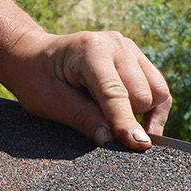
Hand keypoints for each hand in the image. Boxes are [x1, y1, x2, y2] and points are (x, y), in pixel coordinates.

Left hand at [8, 29, 171, 151]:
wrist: (32, 55)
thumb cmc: (36, 78)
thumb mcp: (49, 102)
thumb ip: (81, 118)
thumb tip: (110, 139)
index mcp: (91, 52)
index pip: (116, 93)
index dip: (126, 122)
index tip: (138, 144)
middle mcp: (115, 45)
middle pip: (143, 93)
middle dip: (131, 119)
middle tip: (108, 133)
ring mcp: (128, 48)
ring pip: (157, 90)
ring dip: (145, 114)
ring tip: (123, 129)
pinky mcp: (135, 57)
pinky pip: (157, 86)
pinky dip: (151, 107)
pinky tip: (138, 123)